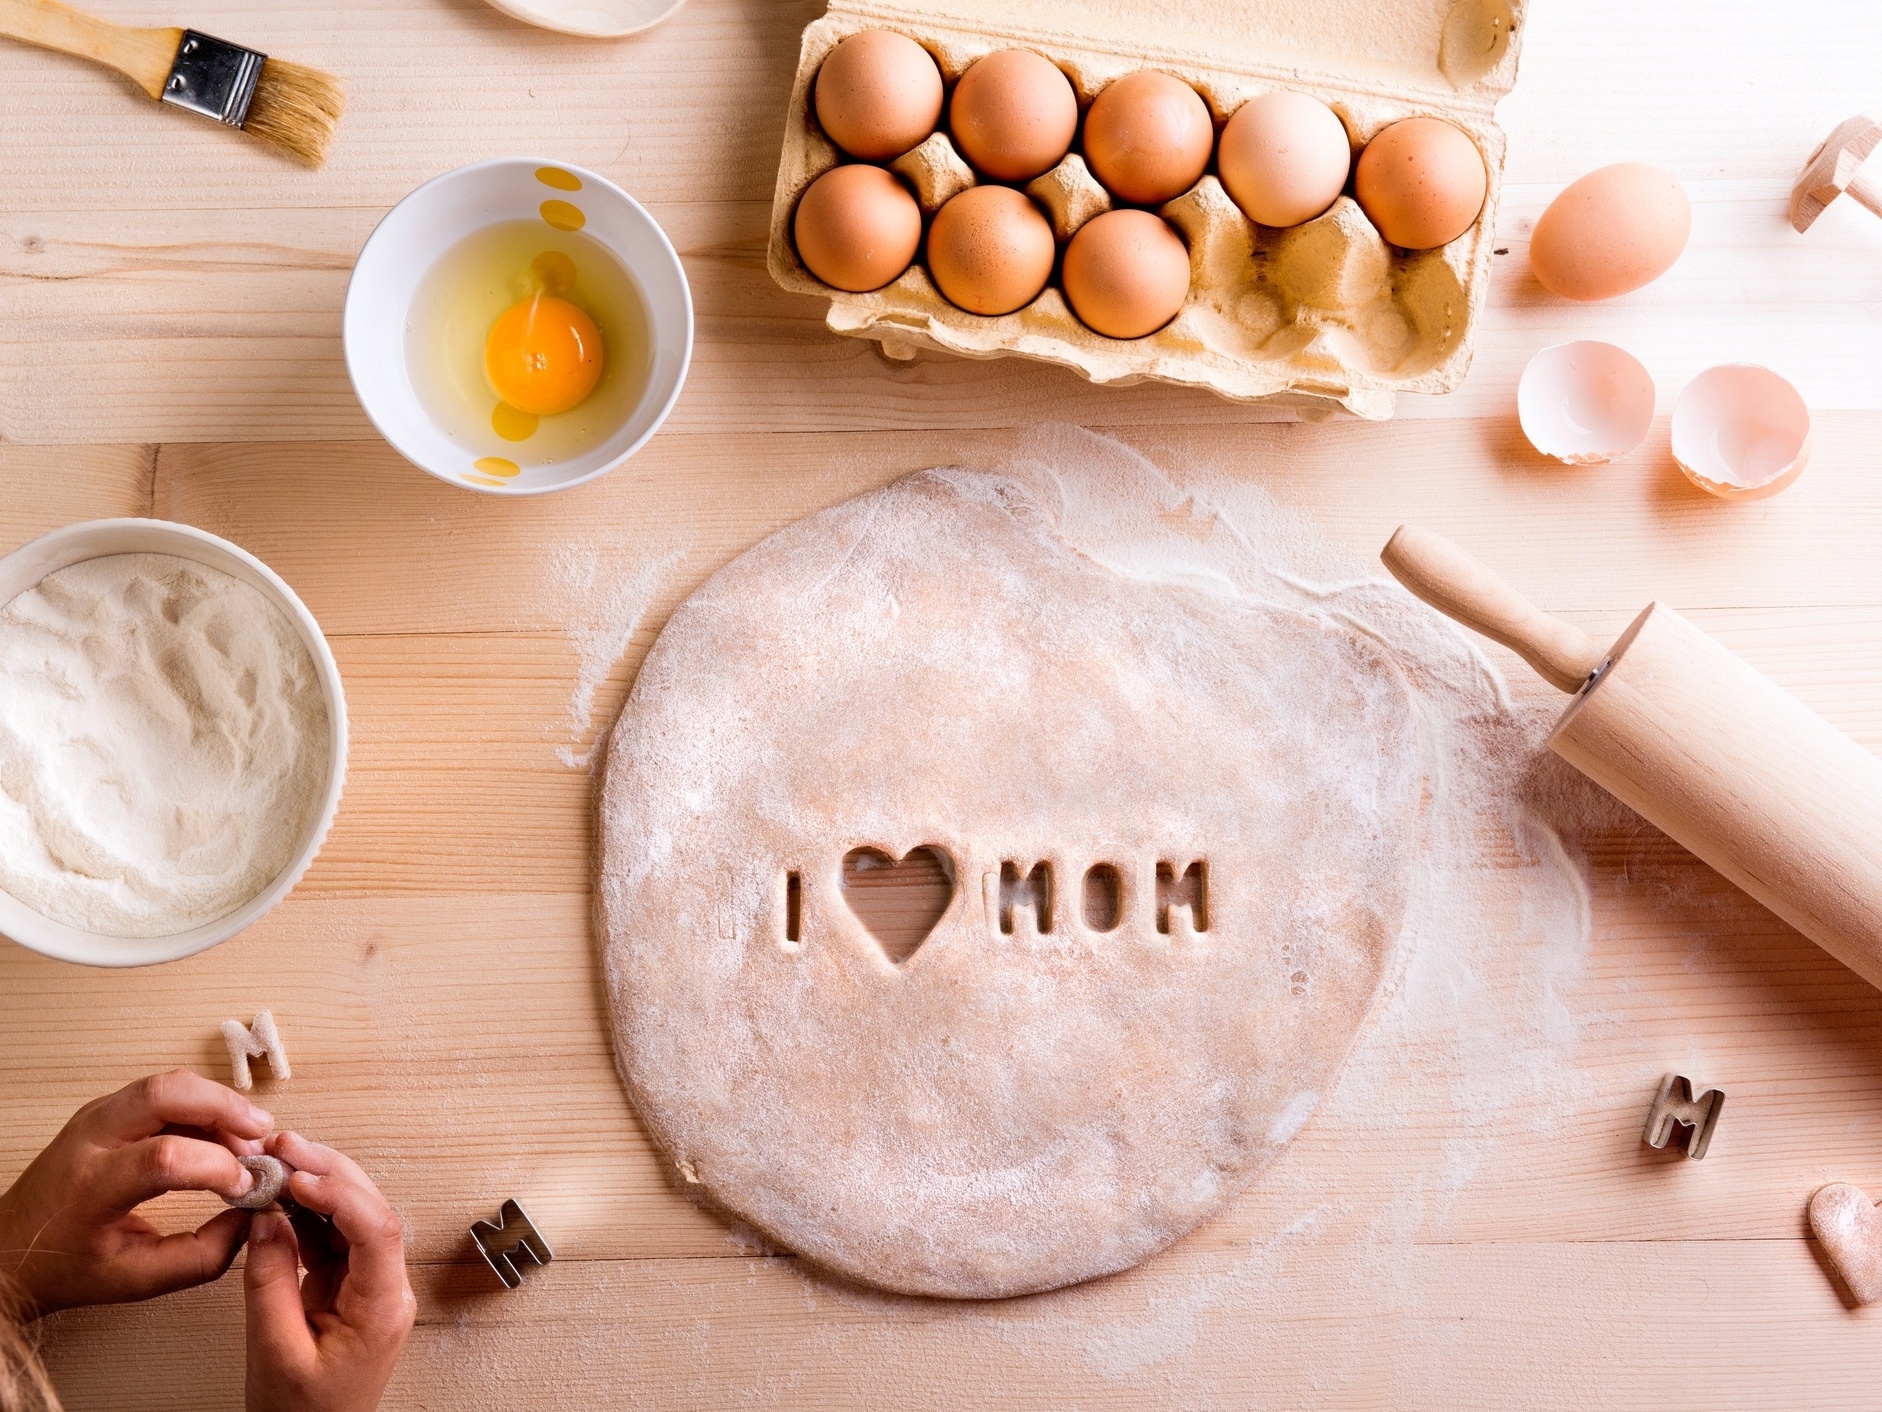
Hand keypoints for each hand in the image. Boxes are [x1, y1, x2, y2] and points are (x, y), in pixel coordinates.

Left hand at [0, 1069, 272, 1315]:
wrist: (10, 1249)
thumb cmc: (66, 1266)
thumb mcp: (135, 1280)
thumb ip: (201, 1257)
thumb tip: (251, 1221)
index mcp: (90, 1188)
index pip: (165, 1158)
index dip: (218, 1167)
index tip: (246, 1189)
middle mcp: (88, 1140)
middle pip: (165, 1094)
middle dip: (224, 1107)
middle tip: (261, 1133)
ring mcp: (93, 1118)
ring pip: (167, 1083)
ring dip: (216, 1102)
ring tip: (247, 1136)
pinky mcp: (104, 1111)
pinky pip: (161, 1091)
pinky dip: (199, 1104)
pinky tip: (221, 1133)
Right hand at [245, 1132, 414, 1411]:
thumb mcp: (275, 1351)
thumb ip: (270, 1282)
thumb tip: (268, 1219)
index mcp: (382, 1308)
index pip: (378, 1232)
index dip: (341, 1194)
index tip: (300, 1176)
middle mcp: (386, 1289)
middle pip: (369, 1212)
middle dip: (328, 1173)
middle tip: (284, 1146)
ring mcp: (369, 1285)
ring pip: (351, 1217)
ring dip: (316, 1185)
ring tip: (276, 1160)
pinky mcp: (348, 1286)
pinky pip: (331, 1237)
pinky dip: (305, 1213)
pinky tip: (279, 1197)